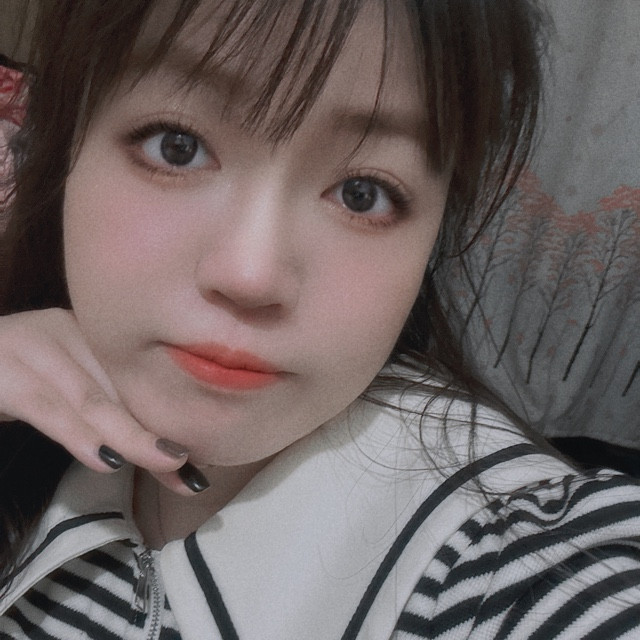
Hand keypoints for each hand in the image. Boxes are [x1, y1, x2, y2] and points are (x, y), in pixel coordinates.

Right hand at [0, 308, 206, 494]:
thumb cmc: (16, 379)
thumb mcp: (65, 389)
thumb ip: (105, 409)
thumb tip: (162, 451)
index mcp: (90, 333)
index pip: (139, 380)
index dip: (170, 420)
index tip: (198, 461)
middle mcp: (67, 329)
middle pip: (123, 389)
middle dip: (158, 435)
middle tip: (193, 474)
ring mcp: (31, 343)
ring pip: (91, 397)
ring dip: (131, 436)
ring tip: (167, 464)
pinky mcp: (1, 370)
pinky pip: (45, 405)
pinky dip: (77, 433)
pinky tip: (105, 458)